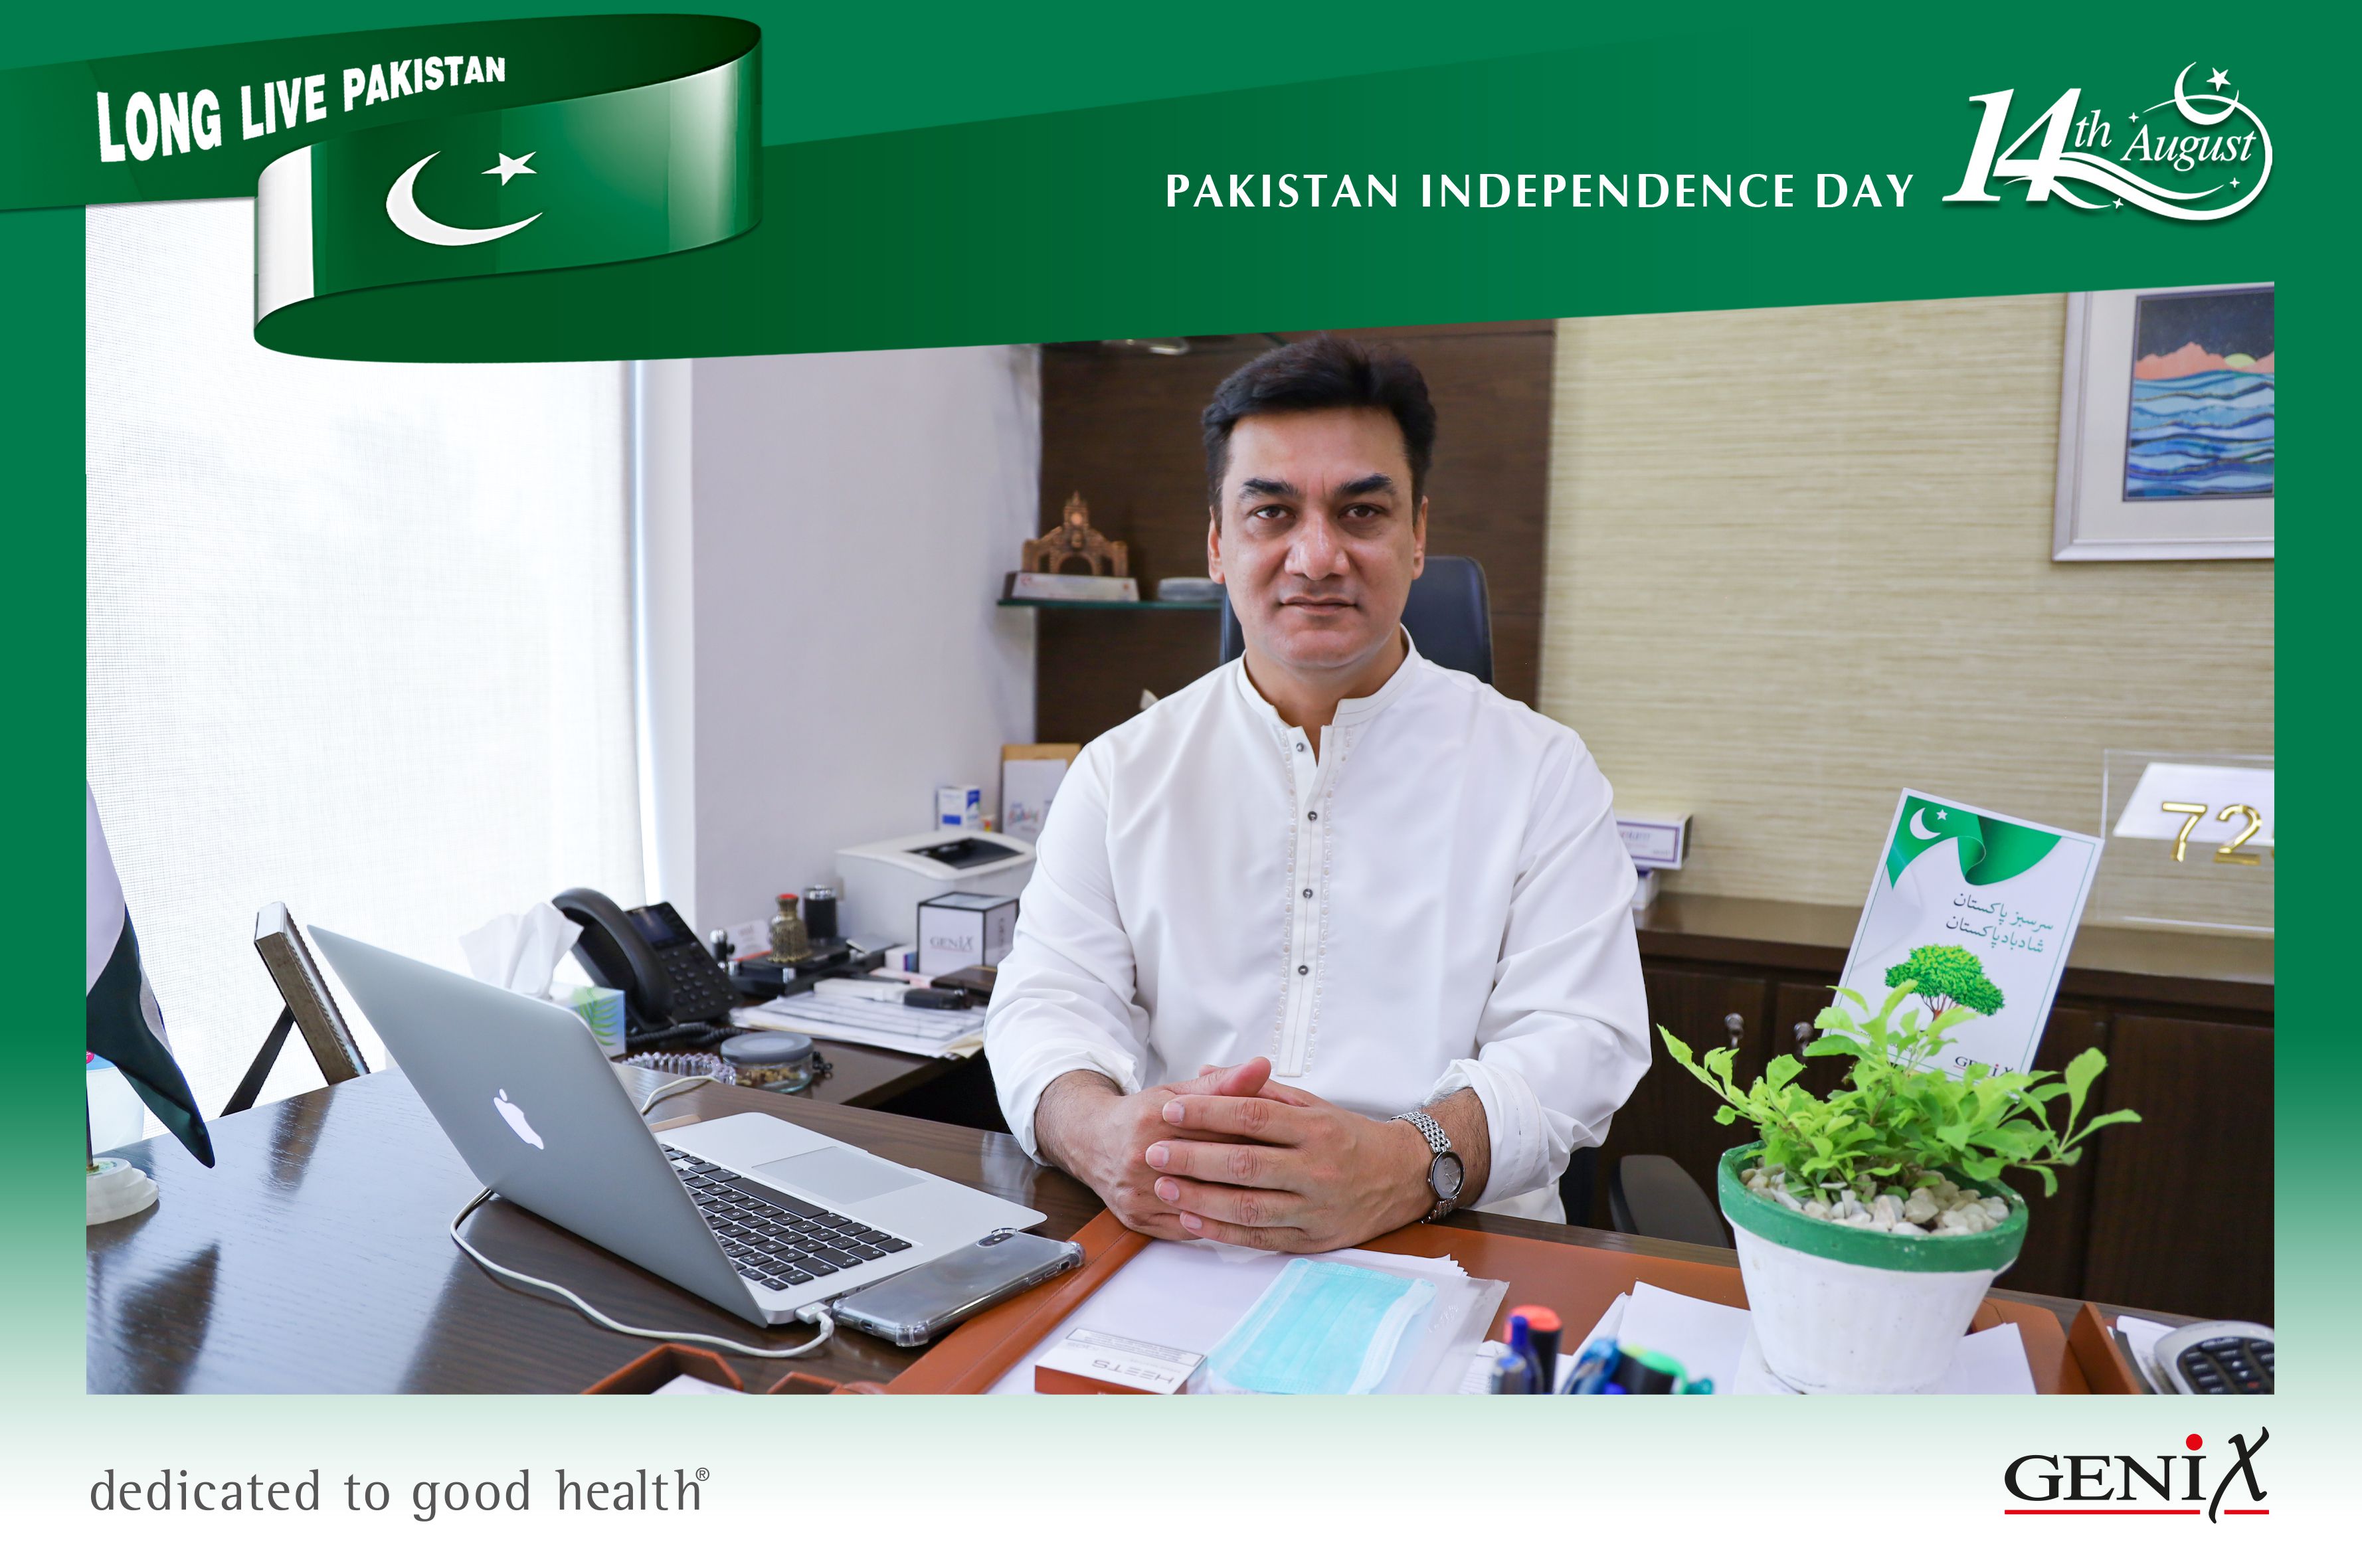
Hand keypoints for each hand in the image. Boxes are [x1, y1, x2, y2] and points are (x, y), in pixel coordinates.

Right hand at [1033, 1060, 1277, 1241]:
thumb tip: (1262, 1066)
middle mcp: (1139, 1159)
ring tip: (1269, 1195)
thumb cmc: (1141, 1116)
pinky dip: (1214, 1222)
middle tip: (1285, 1170)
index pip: (1215, 1129)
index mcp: (1151, 1119)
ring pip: (1200, 1202)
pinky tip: (1239, 1216)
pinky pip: (1188, 1227)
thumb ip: (1223, 1084)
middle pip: (1210, 1169)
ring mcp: (1137, 1193)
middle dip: (1250, 1170)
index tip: (1286, 1139)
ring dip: (1236, 1201)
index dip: (1253, 1135)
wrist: (1091, 1142)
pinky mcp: (1138, 1220)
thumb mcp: (1177, 1091)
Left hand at [1146, 1078, 1434, 1251]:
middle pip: (1245, 1164)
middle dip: (1193, 1159)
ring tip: (1164, 1186)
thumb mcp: (1313, 1105)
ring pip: (1248, 1207)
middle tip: (1154, 1152)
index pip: (1254, 1118)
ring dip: (1200, 1198)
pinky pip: (1259, 1238)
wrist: (1402, 1178)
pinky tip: (1191, 1218)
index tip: (1172, 1110)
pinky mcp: (1312, 1240)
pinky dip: (1221, 1230)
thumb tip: (1208, 1073)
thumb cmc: (1348, 1137)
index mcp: (1316, 1128)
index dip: (1209, 1114)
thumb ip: (1260, 1092)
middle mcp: (1316, 1168)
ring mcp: (1314, 1208)